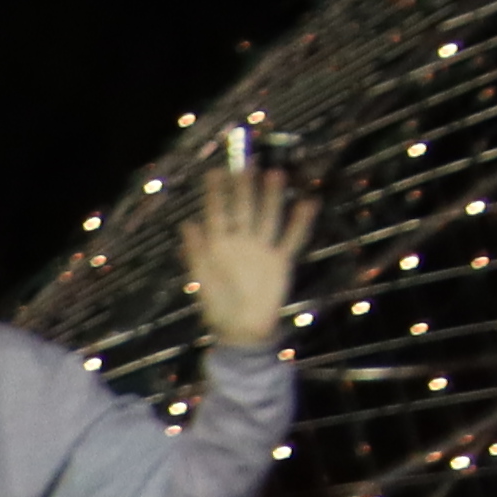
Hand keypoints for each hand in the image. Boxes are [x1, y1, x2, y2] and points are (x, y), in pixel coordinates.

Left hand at [181, 154, 313, 351]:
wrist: (241, 332)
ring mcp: (262, 250)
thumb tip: (187, 223)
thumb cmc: (216, 307)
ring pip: (267, 218)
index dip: (215, 194)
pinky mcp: (280, 262)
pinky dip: (300, 222)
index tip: (215, 172)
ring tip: (275, 174)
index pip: (216, 214)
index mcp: (218, 245)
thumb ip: (196, 252)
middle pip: (244, 210)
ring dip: (271, 198)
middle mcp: (241, 242)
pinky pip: (292, 239)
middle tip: (247, 165)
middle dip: (244, 189)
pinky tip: (308, 203)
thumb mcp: (201, 280)